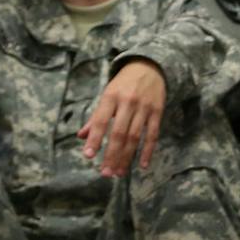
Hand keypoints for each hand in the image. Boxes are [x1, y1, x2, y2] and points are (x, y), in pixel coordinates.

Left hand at [83, 59, 167, 177]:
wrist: (150, 66)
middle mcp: (127, 102)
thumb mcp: (107, 95)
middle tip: (105, 173)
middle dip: (111, 155)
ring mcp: (144, 107)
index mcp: (111, 97)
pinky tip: (142, 165)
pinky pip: (152, 134)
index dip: (94, 139)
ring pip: (134, 137)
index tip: (89, 156)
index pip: (100, 121)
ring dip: (126, 157)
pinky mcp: (157, 111)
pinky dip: (147, 151)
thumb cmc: (124, 84)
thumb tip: (81, 137)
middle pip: (118, 133)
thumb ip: (95, 116)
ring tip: (119, 172)